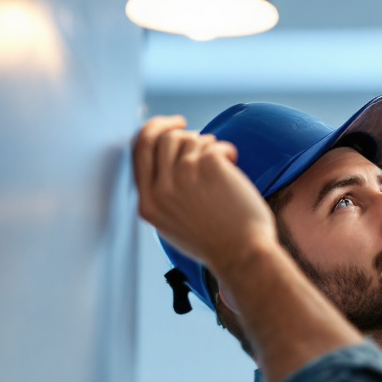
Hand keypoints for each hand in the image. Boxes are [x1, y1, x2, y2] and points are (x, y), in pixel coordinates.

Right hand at [132, 115, 276, 276]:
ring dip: (207, 146)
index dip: (153, 131)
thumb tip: (165, 158)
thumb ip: (162, 196)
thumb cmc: (215, 242)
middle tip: (195, 131)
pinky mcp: (209, 166)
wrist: (243, 254)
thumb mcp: (172, 225)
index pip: (139, 151)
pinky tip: (233, 164)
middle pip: (163, 139)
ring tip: (222, 165)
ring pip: (190, 139)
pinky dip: (226, 150)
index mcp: (147, 204)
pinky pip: (214, 145)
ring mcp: (184, 175)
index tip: (168, 126)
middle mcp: (161, 189)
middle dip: (178, 129)